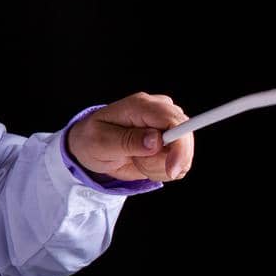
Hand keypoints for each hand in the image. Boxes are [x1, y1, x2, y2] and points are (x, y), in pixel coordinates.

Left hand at [67, 92, 194, 181]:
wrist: (89, 146)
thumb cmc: (91, 140)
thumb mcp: (100, 142)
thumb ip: (127, 141)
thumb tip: (156, 140)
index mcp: (141, 106)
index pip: (174, 120)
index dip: (180, 146)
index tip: (172, 169)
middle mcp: (160, 111)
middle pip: (185, 138)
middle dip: (163, 161)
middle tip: (137, 161)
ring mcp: (168, 126)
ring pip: (183, 155)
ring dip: (159, 167)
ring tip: (134, 159)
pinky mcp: (171, 141)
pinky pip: (180, 163)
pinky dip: (161, 170)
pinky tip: (142, 162)